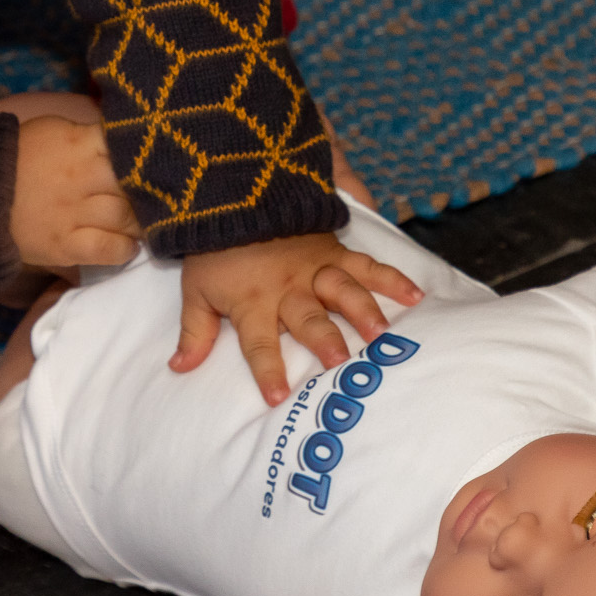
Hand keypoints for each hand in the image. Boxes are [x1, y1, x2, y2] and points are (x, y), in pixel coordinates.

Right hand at [10, 115, 141, 269]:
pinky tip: (129, 246)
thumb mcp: (53, 130)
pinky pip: (107, 249)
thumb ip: (88, 136)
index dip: (147, 157)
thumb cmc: (18, 156)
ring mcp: (73, 213)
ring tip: (142, 223)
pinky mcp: (65, 245)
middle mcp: (81, 177)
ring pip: (127, 218)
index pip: (130, 147)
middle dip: (149, 192)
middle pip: (135, 185)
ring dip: (141, 222)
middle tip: (154, 199)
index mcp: (80, 143)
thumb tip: (124, 144)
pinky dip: (124, 249)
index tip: (155, 165)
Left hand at [175, 232, 421, 404]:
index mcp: (253, 303)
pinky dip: (392, 278)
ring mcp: (315, 269)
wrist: (234, 197)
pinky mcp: (335, 251)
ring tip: (381, 334)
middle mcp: (288, 289)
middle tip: (340, 362)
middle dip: (324, 340)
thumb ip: (194, 332)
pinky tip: (416, 296)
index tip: (278, 398)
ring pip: (343, 292)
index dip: (268, 371)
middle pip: (308, 319)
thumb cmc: (214, 253)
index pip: (259, 344)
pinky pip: (366, 265)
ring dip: (362, 312)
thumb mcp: (195, 292)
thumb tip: (179, 368)